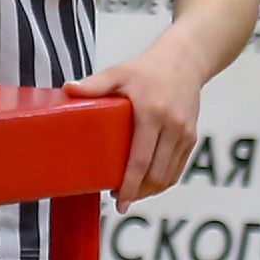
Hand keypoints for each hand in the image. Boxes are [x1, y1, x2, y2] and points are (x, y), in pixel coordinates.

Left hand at [63, 49, 200, 213]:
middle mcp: (172, 126)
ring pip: (169, 175)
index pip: (140, 159)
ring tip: (132, 192)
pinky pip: (178, 168)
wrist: (183, 60)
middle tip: (120, 197)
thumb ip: (95, 84)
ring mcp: (184, 133)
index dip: (130, 184)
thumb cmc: (147, 68)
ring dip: (151, 190)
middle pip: (156, 173)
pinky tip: (149, 182)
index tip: (119, 199)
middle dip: (139, 191)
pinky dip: (164, 180)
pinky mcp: (191, 137)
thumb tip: (68, 88)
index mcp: (152, 113)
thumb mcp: (118, 73)